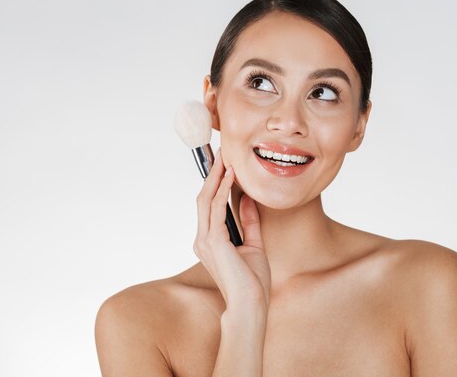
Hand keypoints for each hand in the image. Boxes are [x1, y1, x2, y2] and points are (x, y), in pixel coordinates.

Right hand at [193, 149, 271, 310]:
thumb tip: (249, 199)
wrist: (251, 304)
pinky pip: (217, 210)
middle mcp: (202, 239)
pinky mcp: (213, 242)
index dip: (214, 183)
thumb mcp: (254, 245)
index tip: (222, 165)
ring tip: (225, 158)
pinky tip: (230, 177)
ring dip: (216, 177)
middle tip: (220, 153)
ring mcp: (205, 241)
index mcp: (209, 241)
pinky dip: (223, 191)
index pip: (209, 206)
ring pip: (206, 200)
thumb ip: (249, 222)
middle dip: (211, 174)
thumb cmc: (253, 281)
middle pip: (203, 198)